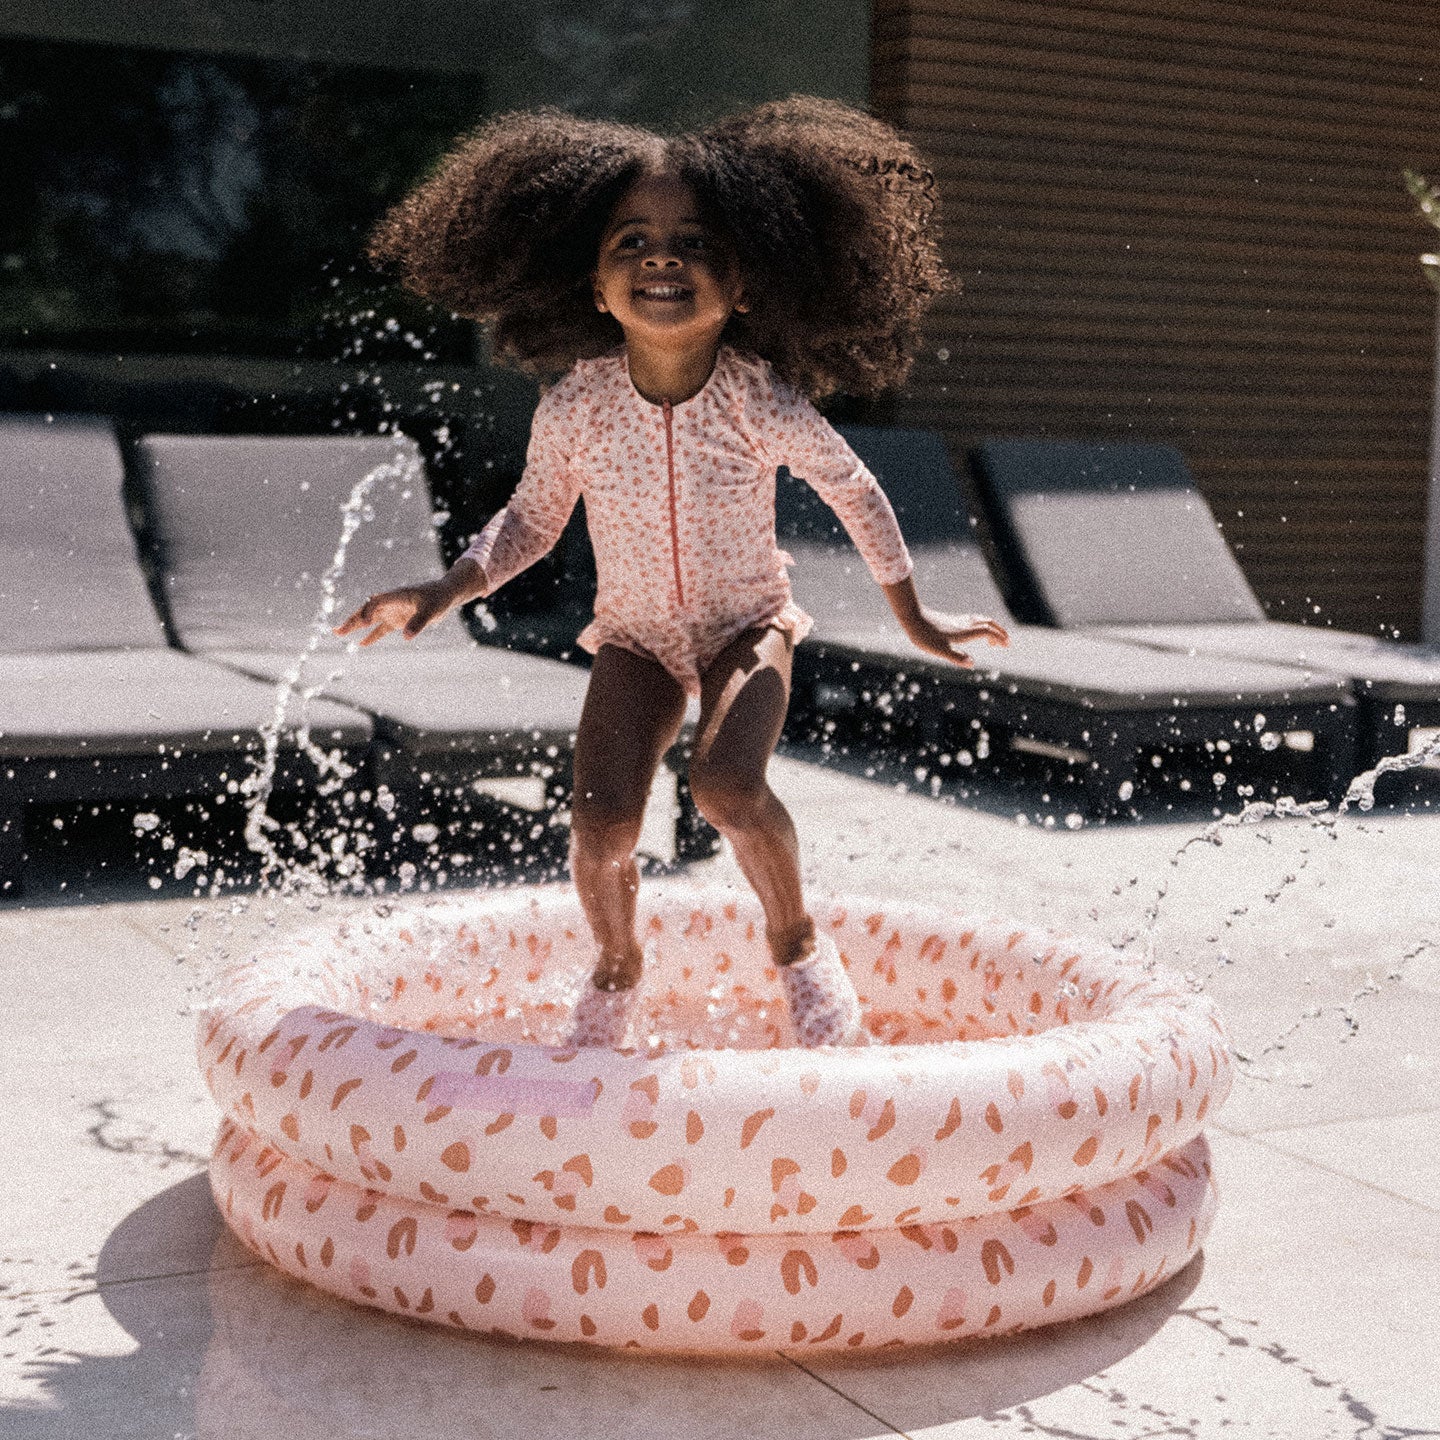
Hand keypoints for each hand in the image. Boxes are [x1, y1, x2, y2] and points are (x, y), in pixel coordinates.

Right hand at [334, 581, 451, 645]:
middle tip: (337, 631)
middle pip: (366, 610)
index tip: (364, 624)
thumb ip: (419, 622)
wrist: (444, 595)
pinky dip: (372, 636)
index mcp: (395, 596)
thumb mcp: (431, 610)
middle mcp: (390, 603)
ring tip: (339, 633)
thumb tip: (406, 637)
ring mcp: (392, 611)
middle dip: (352, 620)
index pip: (376, 602)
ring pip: (370, 619)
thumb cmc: (438, 599)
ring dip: (355, 626)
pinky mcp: (397, 620)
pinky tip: (361, 644)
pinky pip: (381, 629)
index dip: (368, 612)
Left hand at [903, 608, 1009, 668]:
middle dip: (1000, 632)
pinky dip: (981, 626)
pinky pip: (973, 621)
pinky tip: (974, 633)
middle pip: (988, 623)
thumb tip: (972, 663)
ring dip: (991, 628)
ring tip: (992, 640)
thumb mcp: (940, 650)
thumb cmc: (925, 636)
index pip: (988, 632)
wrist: (912, 618)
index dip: (999, 637)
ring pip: (981, 620)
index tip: (1007, 645)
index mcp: (964, 632)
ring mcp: (958, 621)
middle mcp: (964, 624)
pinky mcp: (952, 620)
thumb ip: (956, 657)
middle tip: (1006, 643)